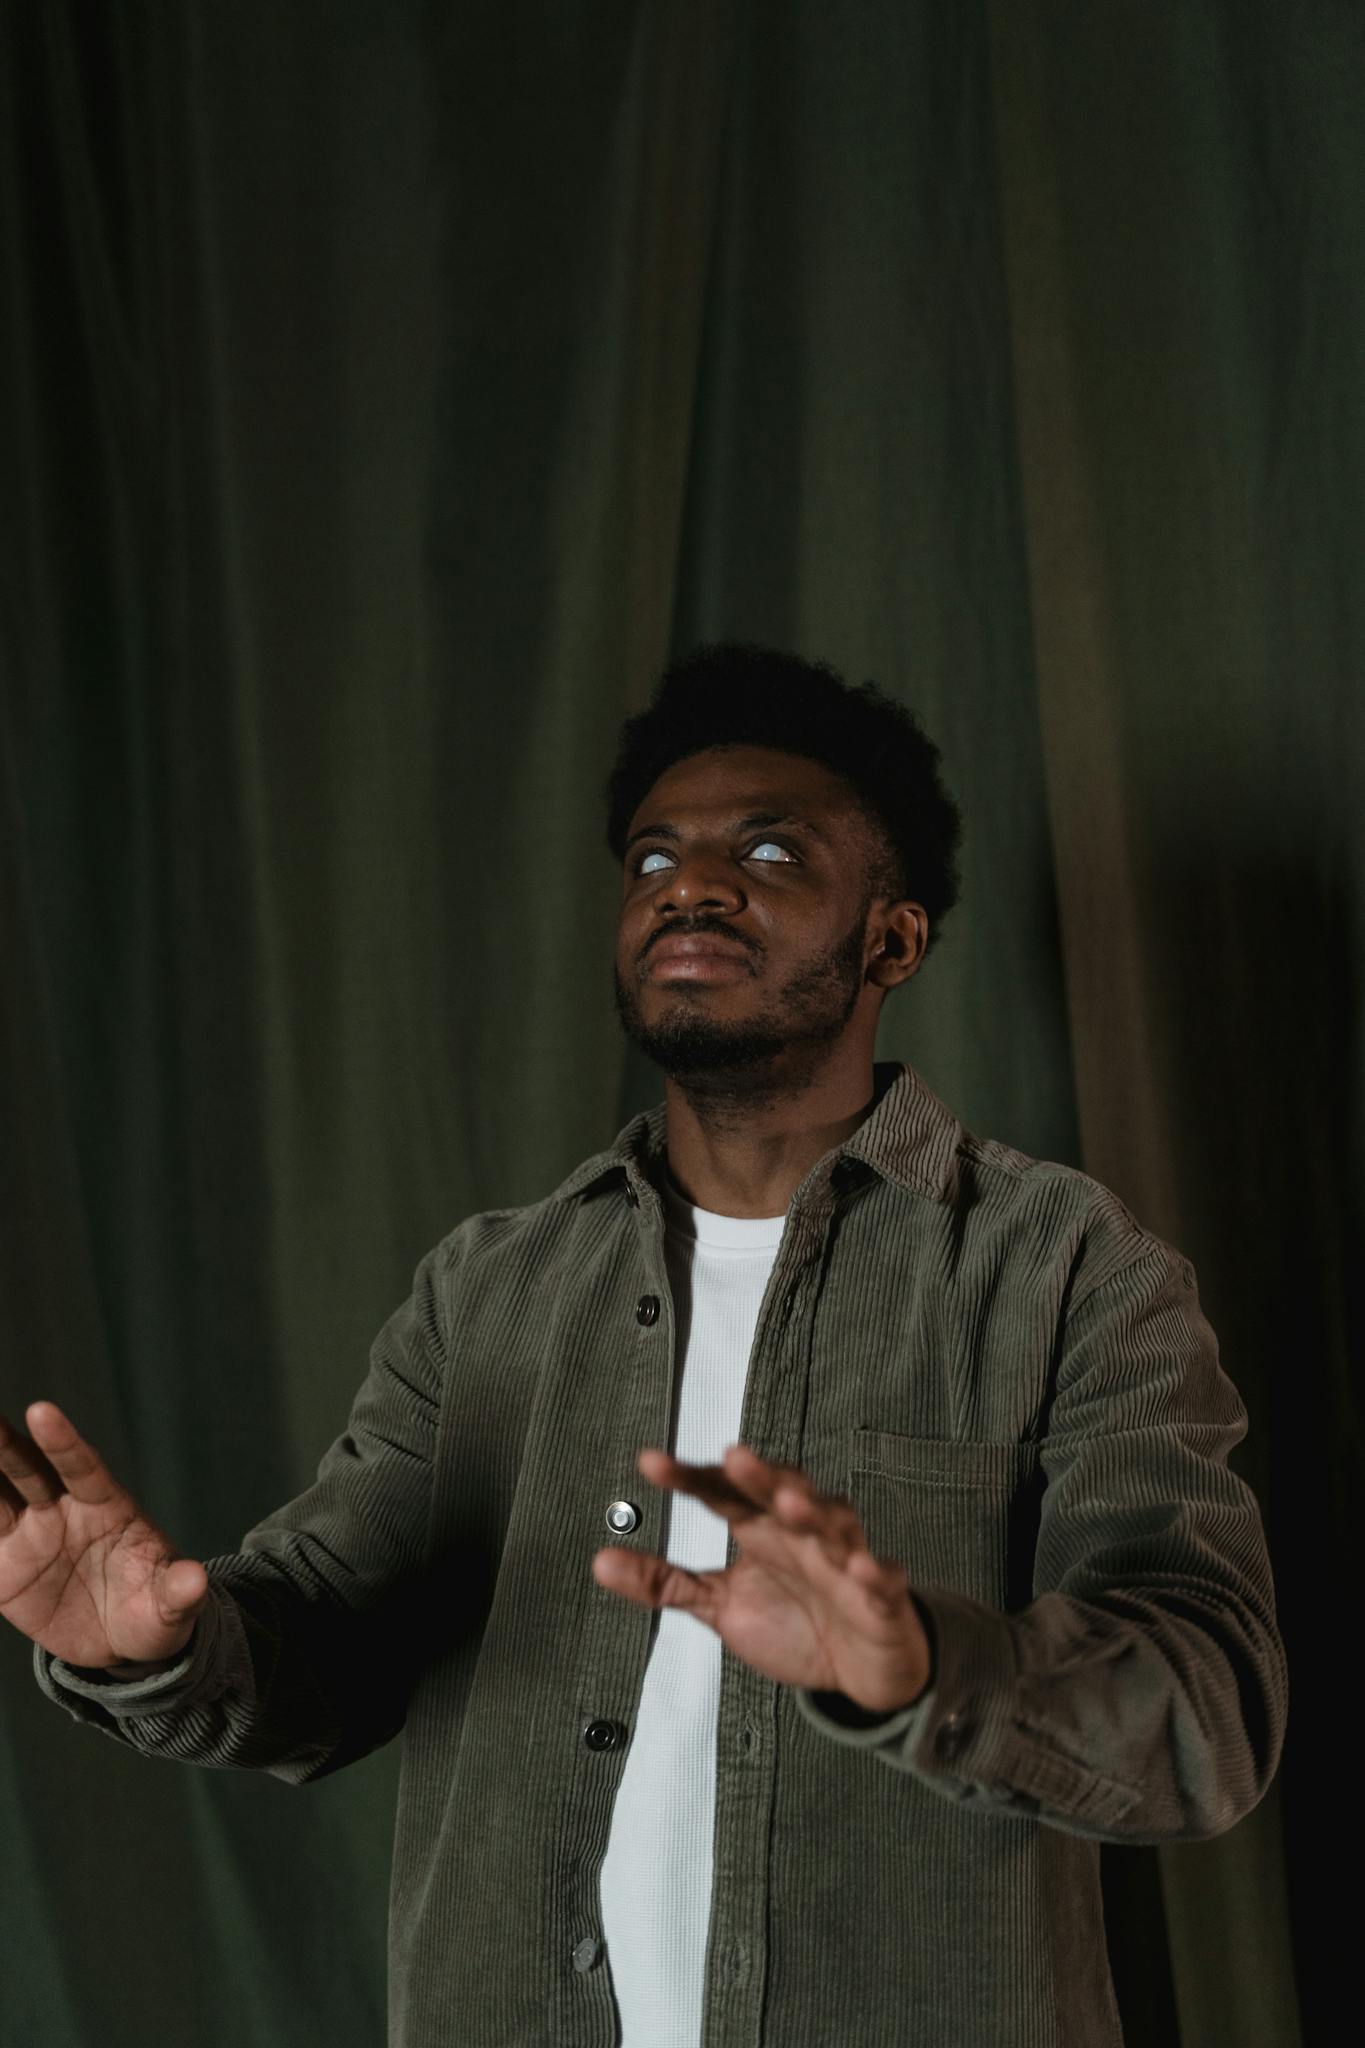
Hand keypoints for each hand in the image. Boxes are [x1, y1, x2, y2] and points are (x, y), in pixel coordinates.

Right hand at [0, 1402, 207, 1668]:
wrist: (120, 1642)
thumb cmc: (153, 1612)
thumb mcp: (171, 1610)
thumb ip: (179, 1592)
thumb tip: (197, 1583)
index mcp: (107, 1507)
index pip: (82, 1466)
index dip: (62, 1441)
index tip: (40, 1411)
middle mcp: (63, 1510)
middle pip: (27, 1468)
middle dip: (1, 1442)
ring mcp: (30, 1535)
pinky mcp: (4, 1566)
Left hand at [592, 1443, 931, 1712]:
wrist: (860, 1669)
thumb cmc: (796, 1623)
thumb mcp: (720, 1605)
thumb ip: (665, 1583)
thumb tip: (601, 1560)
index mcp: (761, 1531)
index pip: (722, 1492)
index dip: (690, 1477)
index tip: (652, 1464)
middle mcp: (801, 1536)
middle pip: (781, 1492)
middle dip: (759, 1475)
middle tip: (734, 1457)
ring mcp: (843, 1562)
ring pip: (833, 1525)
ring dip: (813, 1511)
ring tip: (788, 1501)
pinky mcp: (880, 1598)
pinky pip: (881, 1580)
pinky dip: (874, 1571)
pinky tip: (860, 1567)